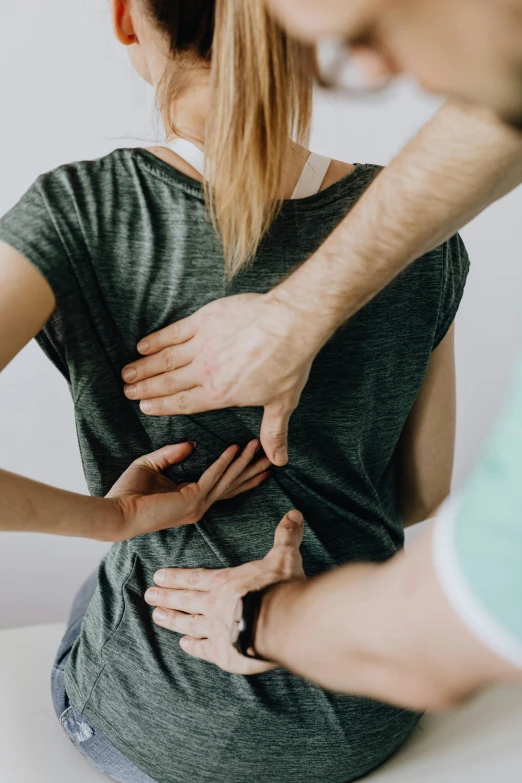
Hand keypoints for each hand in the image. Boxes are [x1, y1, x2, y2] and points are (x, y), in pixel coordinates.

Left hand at [106, 439, 269, 540]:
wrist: (115, 512)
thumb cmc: (127, 493)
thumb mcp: (151, 465)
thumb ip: (171, 454)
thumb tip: (192, 444)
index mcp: (191, 500)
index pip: (223, 486)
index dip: (241, 474)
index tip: (258, 462)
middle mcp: (199, 505)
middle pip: (233, 485)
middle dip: (253, 470)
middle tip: (272, 457)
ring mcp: (197, 506)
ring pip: (228, 480)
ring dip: (244, 462)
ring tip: (259, 447)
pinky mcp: (192, 501)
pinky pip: (213, 476)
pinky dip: (225, 462)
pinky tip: (236, 449)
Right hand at [121, 292, 322, 465]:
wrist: (289, 324)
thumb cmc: (288, 363)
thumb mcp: (282, 403)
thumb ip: (274, 433)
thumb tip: (279, 461)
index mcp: (220, 394)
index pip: (184, 403)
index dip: (162, 406)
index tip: (145, 407)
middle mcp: (205, 372)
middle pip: (168, 383)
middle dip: (145, 388)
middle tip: (127, 391)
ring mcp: (202, 345)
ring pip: (165, 359)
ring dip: (144, 367)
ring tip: (127, 373)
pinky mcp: (203, 321)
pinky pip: (173, 332)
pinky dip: (156, 340)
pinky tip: (143, 345)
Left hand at [145, 509, 304, 673]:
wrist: (281, 623)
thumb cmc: (280, 588)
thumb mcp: (284, 557)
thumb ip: (285, 537)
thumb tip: (294, 514)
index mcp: (225, 582)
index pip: (194, 577)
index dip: (175, 576)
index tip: (158, 576)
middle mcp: (214, 605)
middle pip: (185, 599)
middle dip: (166, 596)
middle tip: (148, 595)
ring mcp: (216, 630)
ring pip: (188, 624)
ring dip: (172, 619)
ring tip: (157, 616)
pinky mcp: (223, 653)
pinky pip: (203, 649)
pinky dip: (192, 647)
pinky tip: (184, 645)